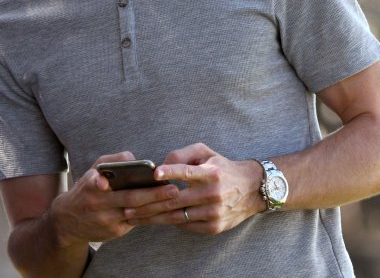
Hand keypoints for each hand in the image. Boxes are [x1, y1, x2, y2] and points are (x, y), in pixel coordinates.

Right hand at [49, 152, 181, 245]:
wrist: (67, 222)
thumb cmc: (86, 190)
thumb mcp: (92, 171)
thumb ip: (112, 161)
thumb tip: (134, 158)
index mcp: (90, 186)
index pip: (97, 183)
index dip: (101, 182)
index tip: (121, 178)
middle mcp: (98, 205)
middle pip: (129, 200)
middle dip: (153, 195)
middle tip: (173, 189)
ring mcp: (107, 221)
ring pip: (136, 213)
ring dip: (157, 207)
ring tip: (174, 199)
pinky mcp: (114, 232)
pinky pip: (136, 223)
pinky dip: (151, 216)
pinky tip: (167, 210)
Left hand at [127, 143, 264, 233]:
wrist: (252, 189)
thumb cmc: (221, 167)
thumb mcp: (206, 152)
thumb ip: (182, 154)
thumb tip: (161, 166)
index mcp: (210, 173)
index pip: (187, 171)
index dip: (170, 172)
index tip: (154, 173)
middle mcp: (213, 193)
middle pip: (174, 201)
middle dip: (148, 204)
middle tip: (127, 205)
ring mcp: (214, 212)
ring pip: (176, 217)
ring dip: (152, 217)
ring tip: (133, 216)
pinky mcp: (214, 227)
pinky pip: (185, 226)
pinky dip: (170, 222)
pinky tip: (154, 220)